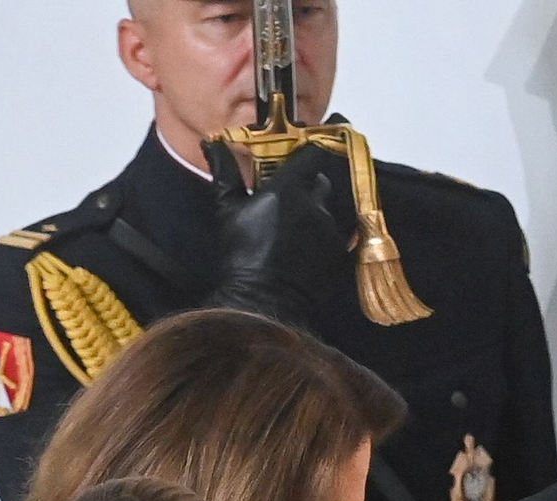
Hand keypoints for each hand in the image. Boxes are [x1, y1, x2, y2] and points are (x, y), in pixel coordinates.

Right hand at [202, 139, 349, 324]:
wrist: (263, 301)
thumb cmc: (241, 254)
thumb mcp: (228, 210)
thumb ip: (226, 172)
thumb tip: (214, 143)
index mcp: (289, 188)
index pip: (311, 155)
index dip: (308, 152)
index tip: (301, 154)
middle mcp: (316, 205)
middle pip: (321, 183)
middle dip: (309, 187)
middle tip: (291, 201)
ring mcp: (332, 230)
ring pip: (331, 210)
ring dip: (318, 214)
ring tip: (299, 231)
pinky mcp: (342, 253)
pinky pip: (341, 235)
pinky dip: (328, 237)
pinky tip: (310, 249)